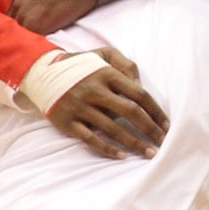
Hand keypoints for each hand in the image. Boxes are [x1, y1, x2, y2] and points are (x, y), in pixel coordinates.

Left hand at [9, 0, 147, 33]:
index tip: (34, 14)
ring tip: (45, 30)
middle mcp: (19, 1)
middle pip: (14, 18)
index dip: (24, 11)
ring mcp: (26, 14)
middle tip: (41, 23)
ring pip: (22, 29)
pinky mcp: (36, 26)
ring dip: (31, 30)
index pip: (15, 5)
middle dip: (25, 21)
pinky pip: (32, 36)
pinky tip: (48, 34)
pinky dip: (38, 37)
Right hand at [45, 47, 168, 158]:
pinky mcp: (67, 122)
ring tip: (149, 152)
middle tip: (163, 141)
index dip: (156, 111)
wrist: (42, 73)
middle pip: (130, 112)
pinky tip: (122, 155)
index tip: (166, 125)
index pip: (139, 94)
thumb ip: (126, 64)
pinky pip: (91, 139)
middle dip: (150, 129)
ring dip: (134, 143)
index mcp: (107, 75)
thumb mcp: (104, 54)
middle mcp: (95, 91)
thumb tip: (140, 83)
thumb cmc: (81, 65)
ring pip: (112, 129)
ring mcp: (80, 108)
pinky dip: (107, 149)